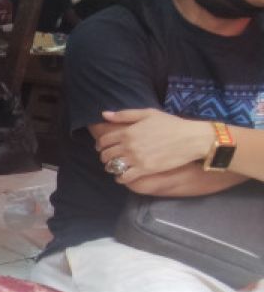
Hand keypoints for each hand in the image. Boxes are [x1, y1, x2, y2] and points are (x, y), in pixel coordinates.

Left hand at [95, 108, 210, 184]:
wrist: (191, 139)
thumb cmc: (171, 124)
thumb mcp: (148, 113)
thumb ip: (125, 114)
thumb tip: (104, 114)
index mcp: (127, 131)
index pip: (104, 141)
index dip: (100, 145)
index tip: (102, 147)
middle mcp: (128, 146)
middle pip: (106, 155)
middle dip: (105, 156)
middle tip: (109, 158)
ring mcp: (136, 159)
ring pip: (113, 167)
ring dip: (112, 167)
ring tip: (116, 166)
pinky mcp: (145, 169)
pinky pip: (124, 177)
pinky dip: (120, 178)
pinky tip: (123, 175)